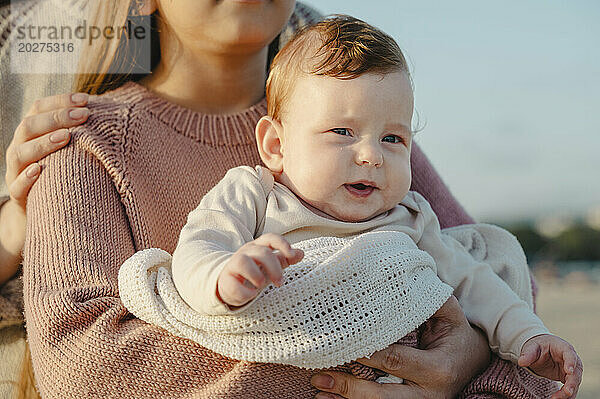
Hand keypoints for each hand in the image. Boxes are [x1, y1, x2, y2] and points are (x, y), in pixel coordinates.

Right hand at [5, 92, 88, 211]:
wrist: (43, 210)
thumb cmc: (62, 171)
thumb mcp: (68, 150)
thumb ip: (79, 132)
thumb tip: (108, 112)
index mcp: (31, 133)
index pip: (38, 108)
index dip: (60, 101)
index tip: (86, 99)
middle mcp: (20, 148)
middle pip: (28, 126)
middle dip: (56, 118)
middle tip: (84, 115)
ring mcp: (16, 172)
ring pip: (20, 153)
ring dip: (43, 143)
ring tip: (66, 137)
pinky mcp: (18, 196)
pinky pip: (17, 186)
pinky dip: (27, 177)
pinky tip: (40, 170)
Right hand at [217, 233, 303, 306]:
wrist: (230, 284)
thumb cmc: (254, 272)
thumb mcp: (271, 265)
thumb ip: (285, 258)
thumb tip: (301, 253)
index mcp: (258, 247)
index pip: (270, 238)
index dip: (282, 244)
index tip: (292, 255)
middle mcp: (245, 253)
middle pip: (261, 252)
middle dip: (274, 268)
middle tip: (279, 282)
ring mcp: (233, 265)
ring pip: (242, 261)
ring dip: (256, 275)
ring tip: (261, 285)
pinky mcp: (225, 280)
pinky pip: (234, 285)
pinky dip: (246, 292)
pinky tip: (251, 294)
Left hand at [310, 296, 490, 398]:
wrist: (474, 364)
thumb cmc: (456, 334)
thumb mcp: (449, 315)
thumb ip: (427, 299)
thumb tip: (402, 277)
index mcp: (437, 369)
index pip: (395, 360)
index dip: (367, 354)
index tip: (342, 343)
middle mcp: (428, 394)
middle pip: (383, 394)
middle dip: (350, 386)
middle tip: (319, 375)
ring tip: (319, 386)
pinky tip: (328, 398)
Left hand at [519, 334, 582, 398]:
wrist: (540, 351)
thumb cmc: (538, 347)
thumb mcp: (532, 347)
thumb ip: (528, 354)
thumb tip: (521, 362)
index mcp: (563, 348)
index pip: (570, 354)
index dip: (571, 362)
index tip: (569, 371)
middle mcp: (571, 359)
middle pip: (576, 371)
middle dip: (572, 382)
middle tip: (567, 392)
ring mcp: (571, 370)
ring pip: (574, 382)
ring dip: (568, 392)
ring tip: (556, 398)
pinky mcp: (567, 379)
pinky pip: (570, 388)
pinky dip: (565, 395)